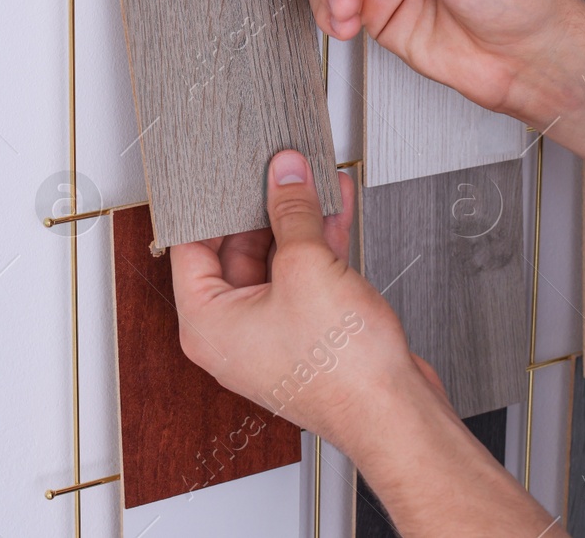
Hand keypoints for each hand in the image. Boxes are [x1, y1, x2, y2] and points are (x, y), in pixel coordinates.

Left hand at [169, 149, 445, 446]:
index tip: (227, 174)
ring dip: (296, 220)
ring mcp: (272, 333)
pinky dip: (318, 242)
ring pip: (276, 261)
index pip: (190, 248)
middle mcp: (233, 333)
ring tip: (310, 179)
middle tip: (277, 170)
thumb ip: (293, 211)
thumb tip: (285, 176)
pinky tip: (334, 207)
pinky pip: (304, 277)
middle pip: (236, 251)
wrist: (395, 414)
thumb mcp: (307, 267)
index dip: (210, 207)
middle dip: (263, 207)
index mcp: (208, 325)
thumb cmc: (343, 375)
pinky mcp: (308, 333)